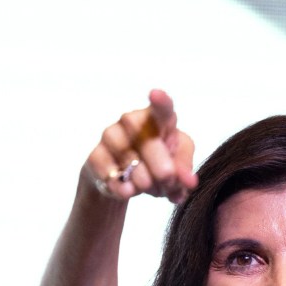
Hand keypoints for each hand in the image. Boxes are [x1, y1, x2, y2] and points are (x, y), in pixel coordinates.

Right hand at [85, 89, 197, 203]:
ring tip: (150, 189)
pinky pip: (108, 171)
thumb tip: (189, 182)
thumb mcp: (178, 169)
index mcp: (158, 120)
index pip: (161, 109)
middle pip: (146, 139)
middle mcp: (132, 122)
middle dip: (161, 166)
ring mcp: (111, 136)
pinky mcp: (95, 155)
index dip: (160, 102)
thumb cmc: (158, 166)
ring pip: (127, 157)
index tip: (156, 94)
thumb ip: (185, 172)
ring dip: (143, 180)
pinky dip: (121, 186)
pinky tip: (128, 191)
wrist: (126, 182)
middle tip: (168, 181)